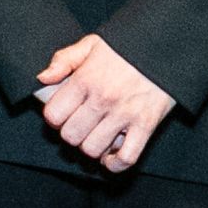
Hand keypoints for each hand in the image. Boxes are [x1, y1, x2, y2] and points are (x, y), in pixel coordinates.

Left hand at [33, 35, 174, 171]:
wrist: (166, 45)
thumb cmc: (126, 47)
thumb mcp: (91, 44)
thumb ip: (63, 60)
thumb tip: (42, 79)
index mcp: (85, 80)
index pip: (54, 115)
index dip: (55, 117)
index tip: (63, 114)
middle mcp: (102, 99)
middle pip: (71, 136)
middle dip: (71, 133)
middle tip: (80, 125)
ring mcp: (125, 115)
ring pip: (93, 149)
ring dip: (91, 147)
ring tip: (96, 136)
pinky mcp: (146, 125)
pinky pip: (126, 158)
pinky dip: (115, 164)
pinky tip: (111, 155)